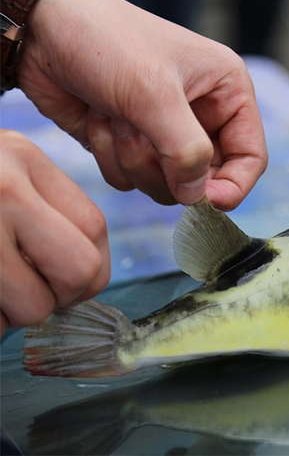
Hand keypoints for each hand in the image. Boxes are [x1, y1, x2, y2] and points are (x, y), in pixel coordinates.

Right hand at [0, 131, 109, 334]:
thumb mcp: (1, 180)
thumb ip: (44, 211)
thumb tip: (84, 275)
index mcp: (24, 159)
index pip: (95, 227)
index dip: (89, 267)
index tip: (65, 280)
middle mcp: (5, 185)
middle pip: (81, 268)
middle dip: (62, 297)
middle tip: (30, 295)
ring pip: (37, 304)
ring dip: (18, 314)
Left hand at [17, 0, 266, 210]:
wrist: (41, 30)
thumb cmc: (104, 41)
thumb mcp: (153, 94)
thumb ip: (185, 152)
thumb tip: (197, 198)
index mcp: (226, 92)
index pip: (251, 156)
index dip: (234, 185)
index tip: (207, 202)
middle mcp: (202, 115)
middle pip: (206, 178)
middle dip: (170, 168)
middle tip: (144, 142)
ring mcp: (166, 133)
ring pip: (167, 185)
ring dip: (134, 159)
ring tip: (115, 117)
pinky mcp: (134, 145)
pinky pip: (133, 180)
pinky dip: (111, 157)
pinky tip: (98, 119)